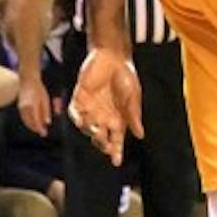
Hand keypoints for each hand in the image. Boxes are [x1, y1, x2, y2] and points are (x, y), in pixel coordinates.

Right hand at [19, 75, 51, 136]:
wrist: (28, 81)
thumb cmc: (39, 90)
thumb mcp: (45, 99)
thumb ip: (46, 111)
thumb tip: (47, 122)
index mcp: (32, 105)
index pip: (36, 120)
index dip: (40, 128)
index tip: (44, 133)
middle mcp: (24, 107)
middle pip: (29, 122)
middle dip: (36, 128)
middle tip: (43, 132)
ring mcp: (20, 107)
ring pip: (26, 121)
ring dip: (32, 126)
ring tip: (39, 129)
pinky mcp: (19, 107)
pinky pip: (23, 117)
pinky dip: (28, 122)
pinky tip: (34, 123)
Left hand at [70, 48, 143, 166]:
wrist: (112, 56)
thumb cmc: (126, 74)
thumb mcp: (133, 95)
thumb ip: (134, 115)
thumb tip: (140, 135)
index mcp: (118, 118)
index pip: (116, 138)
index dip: (116, 150)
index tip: (117, 161)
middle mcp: (104, 116)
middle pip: (101, 137)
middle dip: (102, 144)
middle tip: (105, 145)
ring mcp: (91, 109)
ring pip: (87, 128)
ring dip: (91, 132)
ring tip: (97, 131)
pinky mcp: (80, 99)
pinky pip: (75, 113)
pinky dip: (77, 118)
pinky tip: (83, 119)